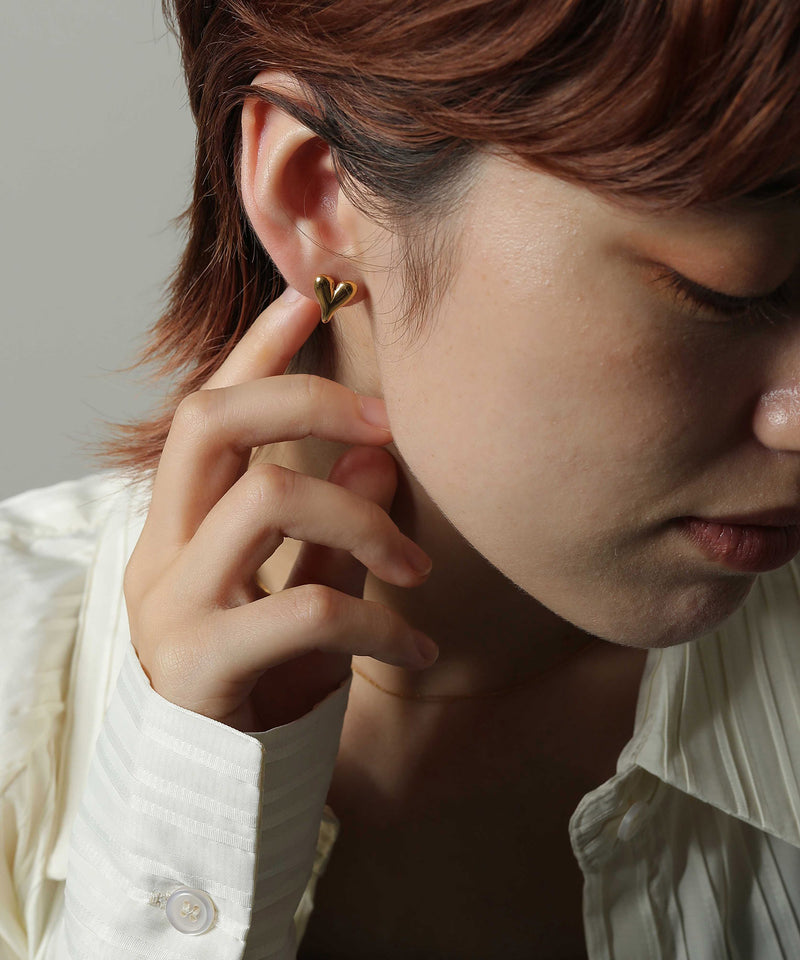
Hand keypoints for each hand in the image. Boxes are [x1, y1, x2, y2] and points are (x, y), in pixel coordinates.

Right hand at [123, 287, 437, 731]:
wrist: (214, 795)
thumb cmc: (260, 679)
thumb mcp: (296, 587)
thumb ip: (329, 525)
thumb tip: (376, 450)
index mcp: (176, 525)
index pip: (205, 411)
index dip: (253, 350)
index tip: (309, 299)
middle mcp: (160, 553)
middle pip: (212, 425)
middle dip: (308, 400)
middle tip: (391, 424)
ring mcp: (171, 607)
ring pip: (266, 500)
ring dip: (363, 518)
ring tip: (420, 570)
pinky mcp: (201, 667)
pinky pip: (307, 609)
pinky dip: (380, 620)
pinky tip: (419, 648)